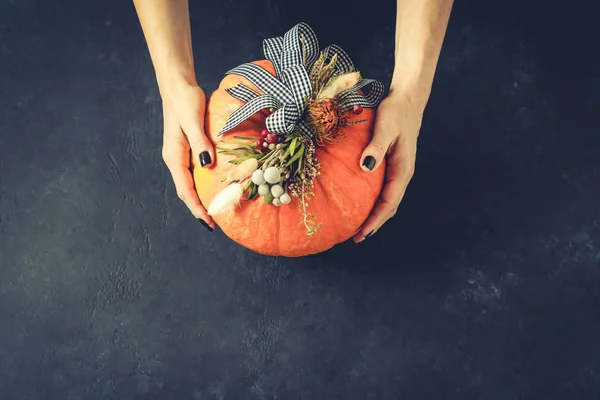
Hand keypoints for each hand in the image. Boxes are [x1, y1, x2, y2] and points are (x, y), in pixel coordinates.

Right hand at [161, 83, 215, 229]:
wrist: (177, 85)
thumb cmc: (185, 100)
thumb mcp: (193, 121)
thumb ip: (200, 143)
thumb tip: (206, 166)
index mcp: (174, 155)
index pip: (184, 189)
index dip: (196, 207)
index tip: (208, 221)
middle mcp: (174, 158)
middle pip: (185, 190)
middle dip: (198, 208)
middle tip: (215, 222)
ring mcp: (180, 154)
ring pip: (189, 183)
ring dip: (200, 197)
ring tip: (215, 209)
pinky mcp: (186, 148)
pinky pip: (193, 172)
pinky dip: (202, 184)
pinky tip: (213, 187)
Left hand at [353, 91, 422, 242]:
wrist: (406, 100)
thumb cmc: (395, 112)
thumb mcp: (385, 127)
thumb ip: (376, 147)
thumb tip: (366, 167)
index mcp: (403, 170)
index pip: (389, 202)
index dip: (376, 220)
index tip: (362, 233)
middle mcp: (402, 174)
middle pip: (389, 206)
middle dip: (374, 223)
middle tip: (355, 238)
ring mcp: (397, 170)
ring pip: (387, 199)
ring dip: (374, 215)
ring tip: (357, 227)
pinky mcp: (391, 165)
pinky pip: (383, 189)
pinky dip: (373, 201)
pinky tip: (360, 203)